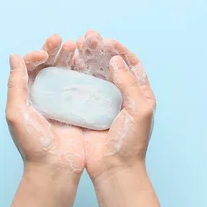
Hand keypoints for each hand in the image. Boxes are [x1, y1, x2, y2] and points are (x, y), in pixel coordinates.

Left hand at [6, 34, 85, 176]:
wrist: (55, 167)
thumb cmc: (33, 144)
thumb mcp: (17, 113)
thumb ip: (15, 85)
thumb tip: (14, 57)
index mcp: (26, 94)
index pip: (29, 66)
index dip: (36, 55)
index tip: (43, 53)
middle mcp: (43, 94)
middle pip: (48, 65)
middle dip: (53, 50)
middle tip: (60, 40)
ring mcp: (62, 100)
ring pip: (65, 71)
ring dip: (69, 57)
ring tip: (75, 45)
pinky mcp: (78, 106)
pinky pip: (81, 84)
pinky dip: (83, 71)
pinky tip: (87, 61)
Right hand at [72, 31, 155, 181]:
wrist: (114, 169)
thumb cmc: (131, 142)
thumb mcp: (139, 110)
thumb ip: (129, 84)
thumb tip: (115, 59)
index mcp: (139, 94)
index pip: (131, 65)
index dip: (121, 51)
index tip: (108, 42)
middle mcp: (120, 96)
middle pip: (110, 65)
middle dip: (100, 50)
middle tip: (89, 37)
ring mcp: (102, 103)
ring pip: (94, 74)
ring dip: (86, 59)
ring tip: (76, 44)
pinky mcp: (86, 111)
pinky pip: (80, 88)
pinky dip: (75, 75)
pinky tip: (67, 64)